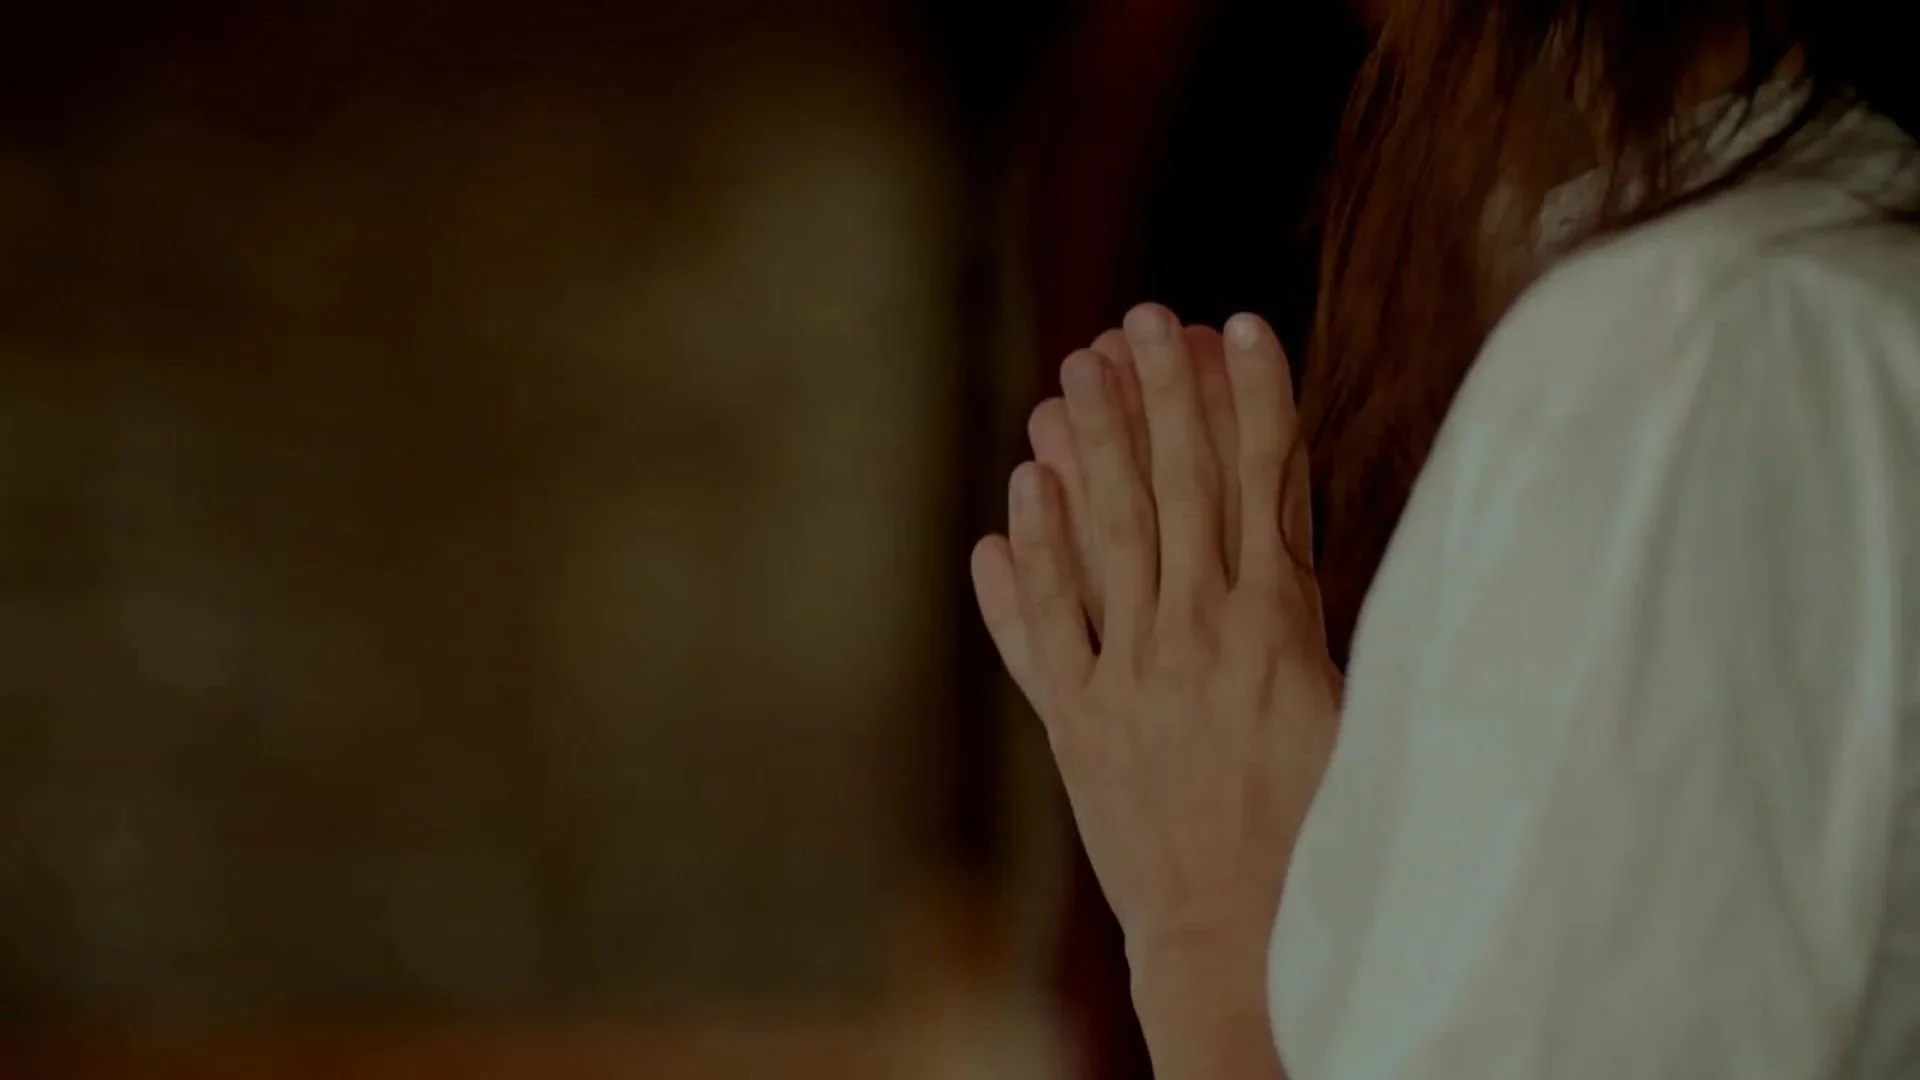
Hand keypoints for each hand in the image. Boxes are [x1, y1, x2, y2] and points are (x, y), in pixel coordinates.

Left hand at [972, 304, 1340, 961]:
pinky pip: (1045, 627)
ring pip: (1104, 537)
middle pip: (1174, 488)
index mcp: (1279, 628)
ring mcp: (1128, 676)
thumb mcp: (1345, 716)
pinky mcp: (1078, 722)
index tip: (1237, 324)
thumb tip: (1292, 535)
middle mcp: (1197, 636)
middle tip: (1139, 318)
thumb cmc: (1317, 835)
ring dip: (1087, 450)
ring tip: (1070, 376)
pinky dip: (1027, 559)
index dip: (1251, 398)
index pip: (1264, 485)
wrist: (1239, 938)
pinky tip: (1015, 496)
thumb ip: (1312, 621)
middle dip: (1159, 396)